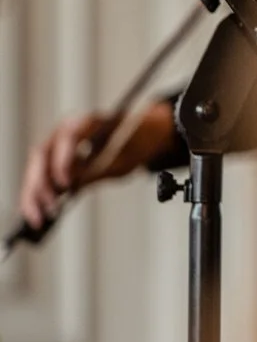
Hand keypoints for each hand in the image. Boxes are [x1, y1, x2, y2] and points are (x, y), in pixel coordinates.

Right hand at [17, 101, 173, 232]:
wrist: (138, 136)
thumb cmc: (132, 145)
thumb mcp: (122, 159)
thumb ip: (97, 170)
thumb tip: (71, 188)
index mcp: (87, 121)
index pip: (68, 137)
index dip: (63, 160)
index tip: (65, 184)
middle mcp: (64, 130)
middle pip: (42, 155)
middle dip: (42, 184)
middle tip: (51, 208)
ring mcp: (54, 144)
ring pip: (34, 169)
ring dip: (33, 195)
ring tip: (38, 220)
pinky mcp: (51, 160)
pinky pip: (38, 178)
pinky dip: (35, 197)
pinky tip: (37, 217)